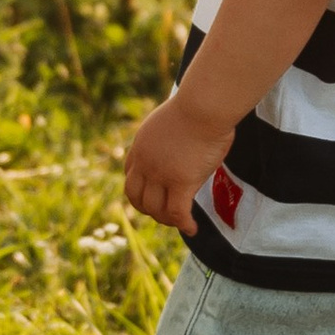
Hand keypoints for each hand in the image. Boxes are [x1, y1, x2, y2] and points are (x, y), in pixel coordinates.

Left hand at [122, 90, 230, 236]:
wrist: (204, 104)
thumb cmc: (197, 105)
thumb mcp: (171, 120)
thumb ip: (169, 136)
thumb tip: (183, 136)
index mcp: (141, 145)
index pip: (130, 175)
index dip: (139, 190)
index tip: (153, 195)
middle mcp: (145, 162)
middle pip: (136, 197)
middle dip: (148, 209)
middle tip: (165, 213)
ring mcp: (161, 174)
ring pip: (155, 209)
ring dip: (166, 219)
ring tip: (180, 222)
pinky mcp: (181, 182)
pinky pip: (177, 213)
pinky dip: (184, 224)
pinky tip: (192, 229)